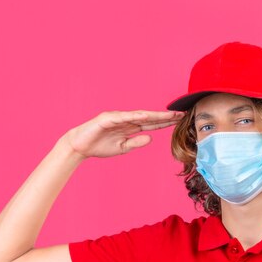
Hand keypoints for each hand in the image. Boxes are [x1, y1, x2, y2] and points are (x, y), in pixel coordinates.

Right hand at [63, 110, 185, 158]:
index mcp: (130, 127)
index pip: (151, 124)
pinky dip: (135, 116)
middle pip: (149, 118)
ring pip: (139, 115)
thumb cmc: (99, 146)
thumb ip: (136, 142)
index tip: (179, 121)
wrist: (80, 146)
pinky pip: (123, 117)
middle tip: (181, 114)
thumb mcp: (122, 148)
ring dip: (154, 115)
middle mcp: (126, 120)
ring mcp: (117, 118)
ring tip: (169, 115)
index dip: (165, 123)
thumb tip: (150, 137)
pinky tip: (146, 116)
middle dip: (165, 117)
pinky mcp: (107, 119)